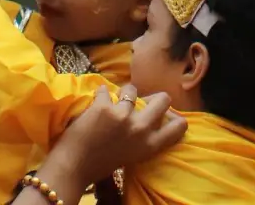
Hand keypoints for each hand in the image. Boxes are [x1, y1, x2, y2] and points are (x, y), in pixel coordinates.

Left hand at [47, 85, 185, 184]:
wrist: (75, 165)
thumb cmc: (102, 163)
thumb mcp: (132, 154)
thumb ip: (143, 137)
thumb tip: (147, 115)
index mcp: (150, 145)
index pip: (179, 126)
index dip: (176, 117)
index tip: (166, 114)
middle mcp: (141, 128)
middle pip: (163, 99)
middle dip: (154, 97)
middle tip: (143, 100)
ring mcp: (123, 115)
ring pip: (132, 89)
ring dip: (123, 92)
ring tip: (114, 100)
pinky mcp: (103, 106)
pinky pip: (105, 90)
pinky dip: (100, 93)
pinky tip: (95, 100)